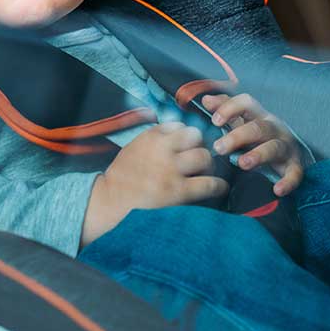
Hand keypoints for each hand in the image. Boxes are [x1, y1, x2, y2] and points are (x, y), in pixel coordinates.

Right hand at [81, 122, 227, 245]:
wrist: (111, 204)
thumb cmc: (122, 179)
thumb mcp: (134, 149)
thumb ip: (154, 140)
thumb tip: (178, 135)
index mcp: (150, 138)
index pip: (179, 126)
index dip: (186, 137)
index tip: (188, 146)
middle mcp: (162, 150)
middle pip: (196, 136)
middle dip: (200, 147)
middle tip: (200, 160)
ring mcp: (171, 170)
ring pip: (204, 156)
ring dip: (209, 164)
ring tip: (207, 173)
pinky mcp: (179, 191)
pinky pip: (209, 183)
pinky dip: (218, 185)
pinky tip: (219, 188)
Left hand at [201, 93, 305, 196]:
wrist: (289, 154)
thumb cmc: (258, 136)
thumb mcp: (241, 121)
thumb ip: (224, 110)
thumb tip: (205, 99)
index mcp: (259, 116)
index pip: (247, 104)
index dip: (231, 108)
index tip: (214, 121)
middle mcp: (274, 128)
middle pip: (258, 128)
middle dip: (237, 137)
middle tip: (218, 148)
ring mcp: (286, 147)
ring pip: (274, 148)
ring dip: (258, 155)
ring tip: (242, 164)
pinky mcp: (294, 166)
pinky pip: (295, 173)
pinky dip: (288, 182)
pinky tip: (277, 190)